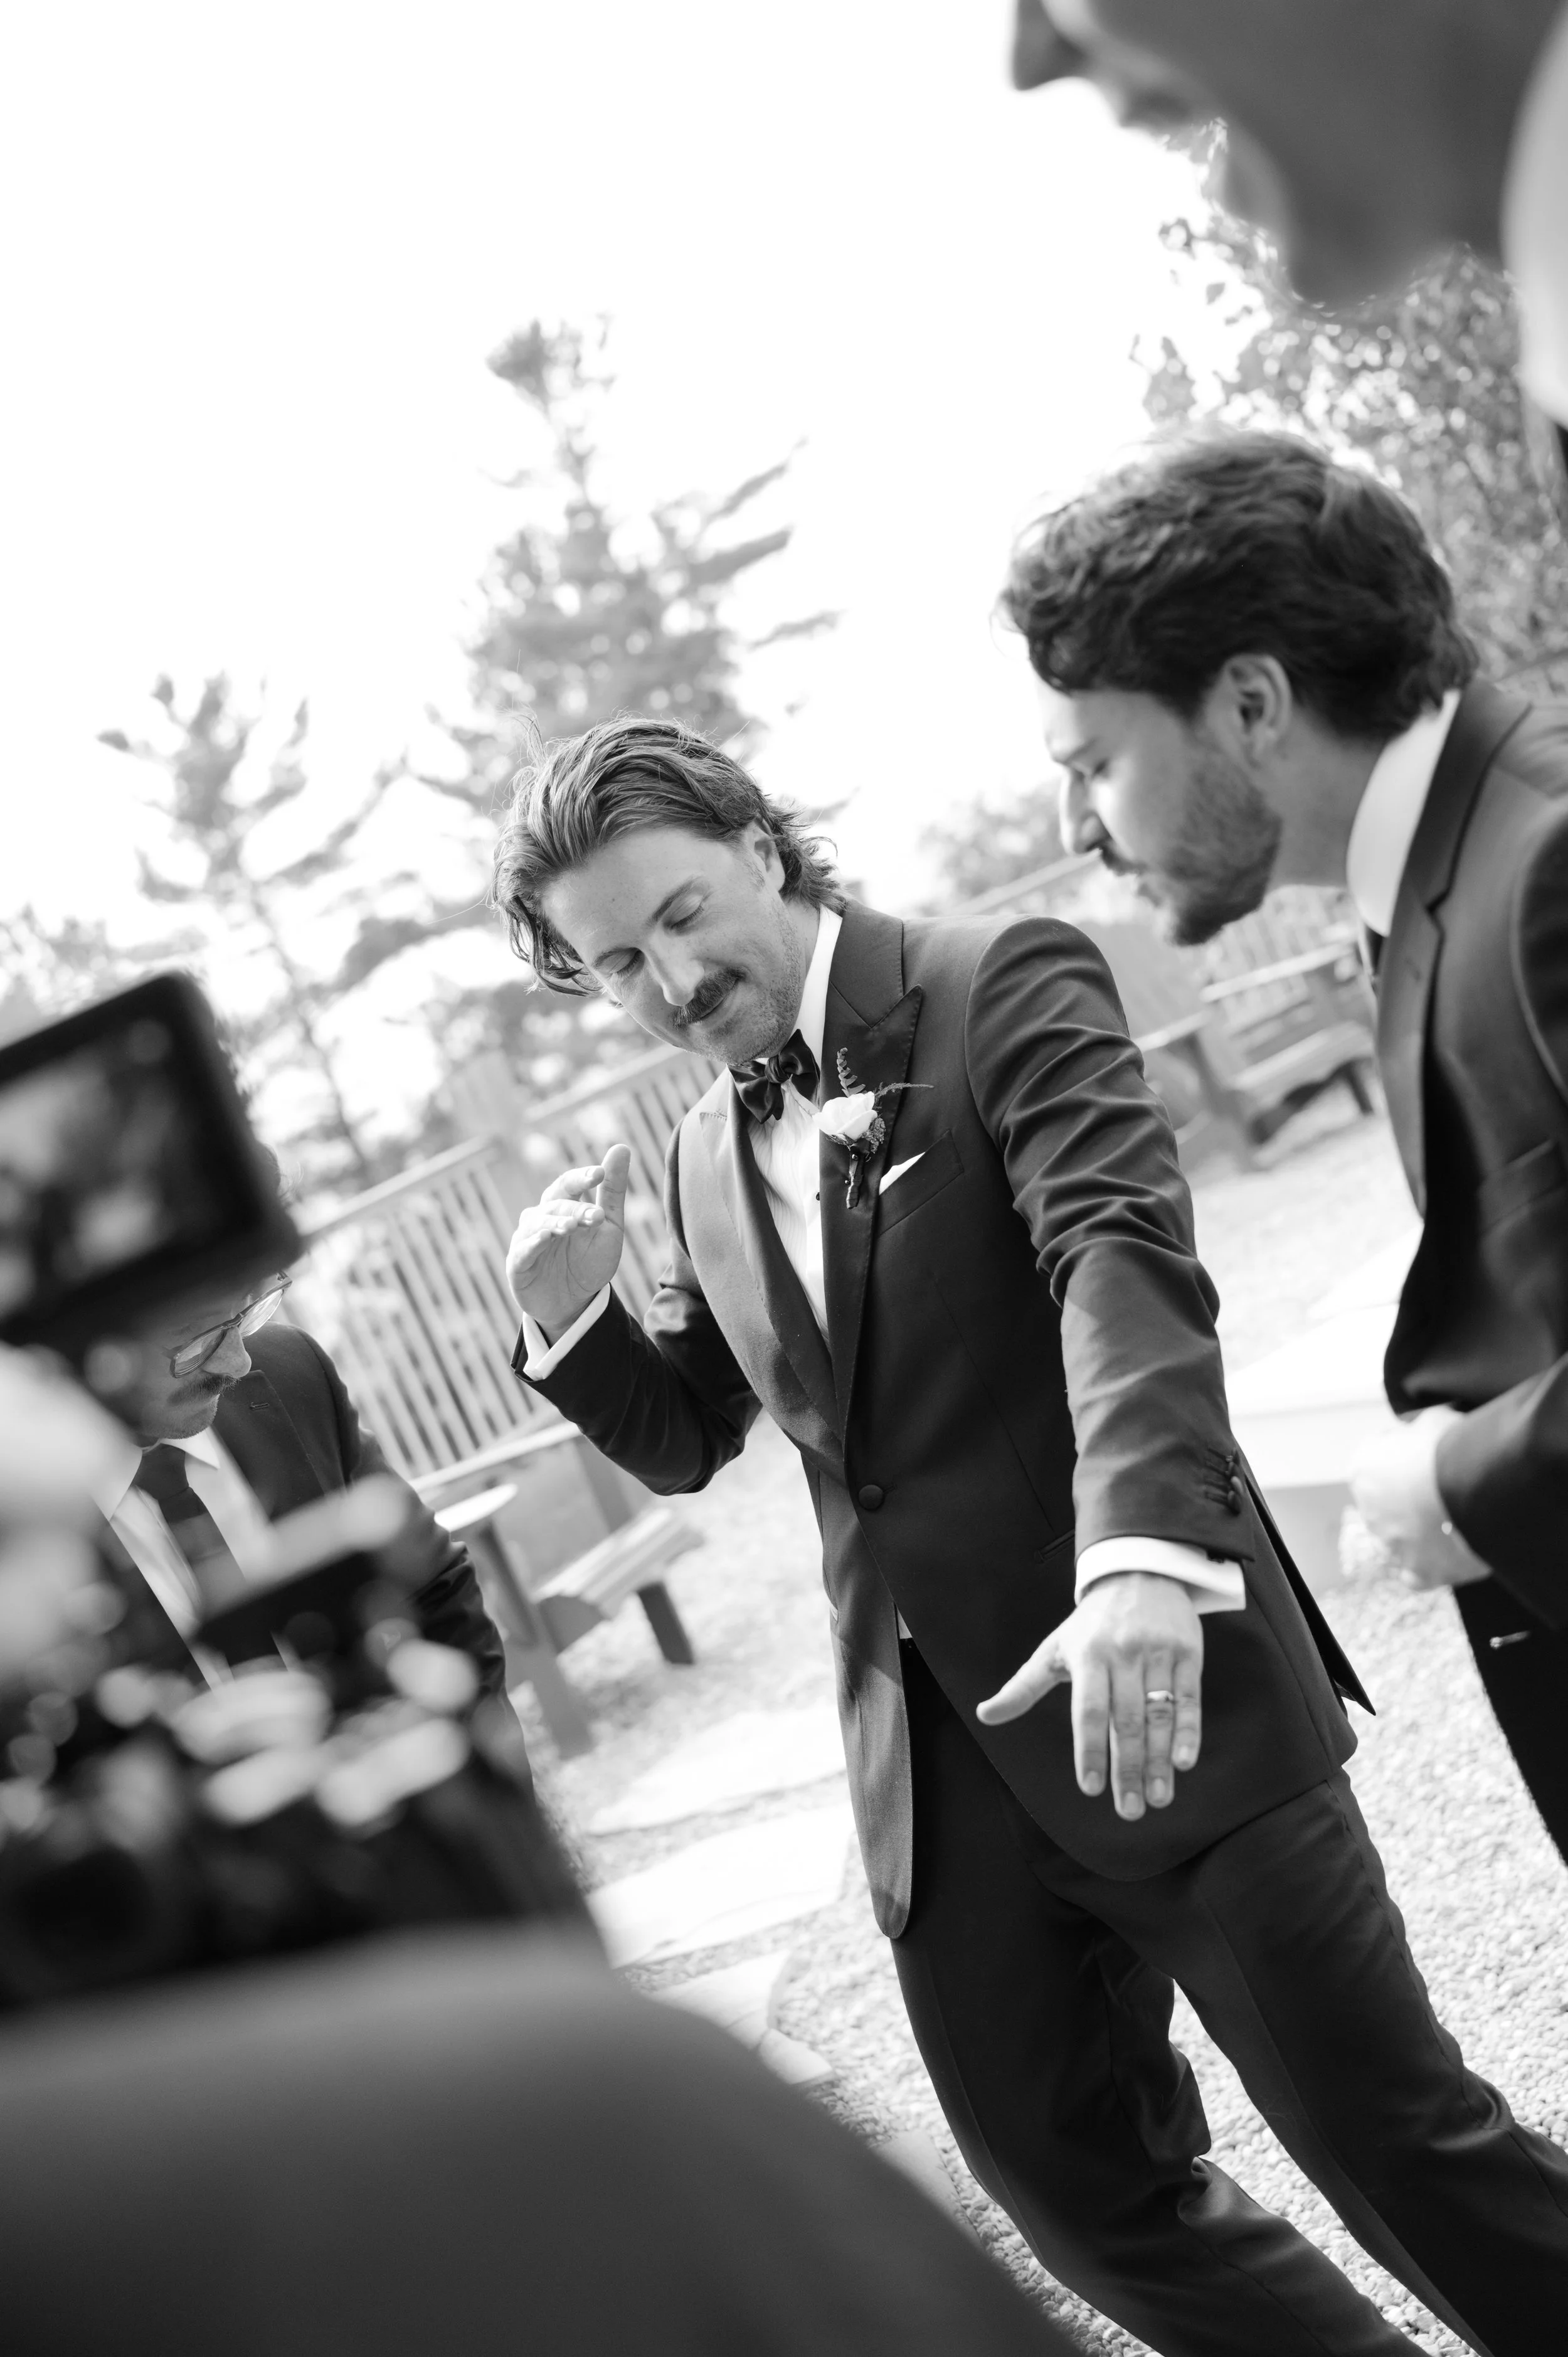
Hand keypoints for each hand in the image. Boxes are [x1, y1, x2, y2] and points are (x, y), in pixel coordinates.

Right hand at [505, 1144, 630, 1340]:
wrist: (573, 1305)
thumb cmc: (589, 1262)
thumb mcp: (608, 1227)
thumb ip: (613, 1191)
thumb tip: (621, 1146)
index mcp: (563, 1205)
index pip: (569, 1184)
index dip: (583, 1177)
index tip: (601, 1173)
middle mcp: (542, 1217)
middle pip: (555, 1203)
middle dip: (575, 1207)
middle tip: (596, 1214)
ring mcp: (528, 1238)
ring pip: (538, 1223)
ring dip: (555, 1222)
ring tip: (572, 1226)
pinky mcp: (518, 1263)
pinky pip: (524, 1249)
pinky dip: (534, 1242)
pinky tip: (546, 1237)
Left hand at [975, 1571, 1202, 1819]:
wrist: (1138, 1572)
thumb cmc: (1090, 1624)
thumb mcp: (1053, 1649)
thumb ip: (1022, 1687)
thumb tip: (984, 1715)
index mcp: (1087, 1655)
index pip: (1088, 1711)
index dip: (1091, 1750)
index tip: (1091, 1788)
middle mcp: (1123, 1654)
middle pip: (1126, 1720)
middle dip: (1128, 1769)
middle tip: (1130, 1811)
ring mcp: (1158, 1653)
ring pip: (1159, 1715)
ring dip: (1159, 1761)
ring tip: (1158, 1798)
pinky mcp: (1188, 1653)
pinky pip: (1190, 1698)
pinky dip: (1188, 1731)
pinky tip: (1184, 1762)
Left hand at [1350, 1409, 1490, 1590]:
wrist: (1477, 1489)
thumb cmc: (1452, 1448)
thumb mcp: (1433, 1420)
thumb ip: (1420, 1428)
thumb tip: (1425, 1431)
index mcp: (1362, 1469)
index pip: (1377, 1458)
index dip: (1406, 1451)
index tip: (1429, 1451)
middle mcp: (1368, 1510)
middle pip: (1390, 1501)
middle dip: (1413, 1494)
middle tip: (1448, 1485)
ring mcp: (1391, 1545)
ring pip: (1403, 1538)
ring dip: (1424, 1529)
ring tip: (1458, 1517)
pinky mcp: (1419, 1572)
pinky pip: (1419, 1574)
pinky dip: (1432, 1565)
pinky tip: (1452, 1552)